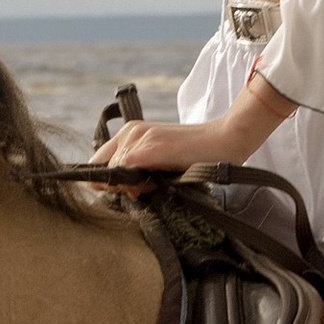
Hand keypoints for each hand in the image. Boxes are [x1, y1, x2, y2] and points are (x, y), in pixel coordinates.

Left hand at [95, 82, 291, 177]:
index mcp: (132, 133)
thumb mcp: (160, 162)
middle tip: (145, 188)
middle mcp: (131, 132)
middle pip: (100, 169)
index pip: (99, 162)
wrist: (224, 140)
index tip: (126, 190)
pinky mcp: (147, 148)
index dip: (106, 181)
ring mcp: (138, 138)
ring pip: (111, 173)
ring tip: (155, 184)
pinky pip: (123, 172)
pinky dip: (132, 184)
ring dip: (127, 186)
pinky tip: (154, 184)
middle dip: (115, 185)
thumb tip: (119, 190)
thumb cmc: (197, 156)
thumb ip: (138, 172)